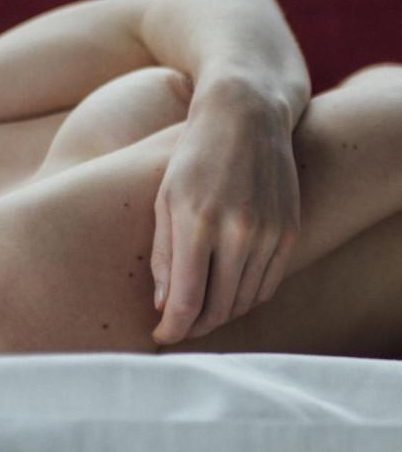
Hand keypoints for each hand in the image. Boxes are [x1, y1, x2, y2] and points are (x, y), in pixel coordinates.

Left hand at [150, 80, 300, 344]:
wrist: (246, 115)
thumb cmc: (194, 155)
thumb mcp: (165, 198)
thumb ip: (163, 254)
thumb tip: (163, 306)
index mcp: (198, 222)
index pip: (187, 301)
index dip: (172, 329)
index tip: (161, 337)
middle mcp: (239, 231)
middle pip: (218, 308)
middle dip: (194, 326)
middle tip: (179, 326)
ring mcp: (270, 232)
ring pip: (244, 301)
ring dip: (220, 314)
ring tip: (200, 310)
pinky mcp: (290, 231)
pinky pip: (268, 285)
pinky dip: (246, 297)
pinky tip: (228, 292)